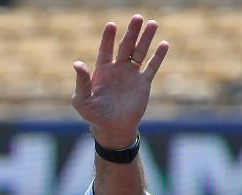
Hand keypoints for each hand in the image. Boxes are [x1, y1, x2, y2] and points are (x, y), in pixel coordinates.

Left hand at [72, 15, 169, 148]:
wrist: (113, 129)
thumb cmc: (94, 115)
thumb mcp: (82, 100)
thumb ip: (81, 82)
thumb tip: (77, 64)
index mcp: (102, 70)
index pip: (105, 49)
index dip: (108, 37)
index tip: (111, 25)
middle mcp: (118, 68)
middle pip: (125, 45)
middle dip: (132, 32)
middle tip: (138, 17)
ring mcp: (131, 75)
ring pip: (140, 52)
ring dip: (146, 38)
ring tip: (153, 23)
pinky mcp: (143, 84)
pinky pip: (151, 67)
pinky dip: (158, 56)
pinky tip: (164, 44)